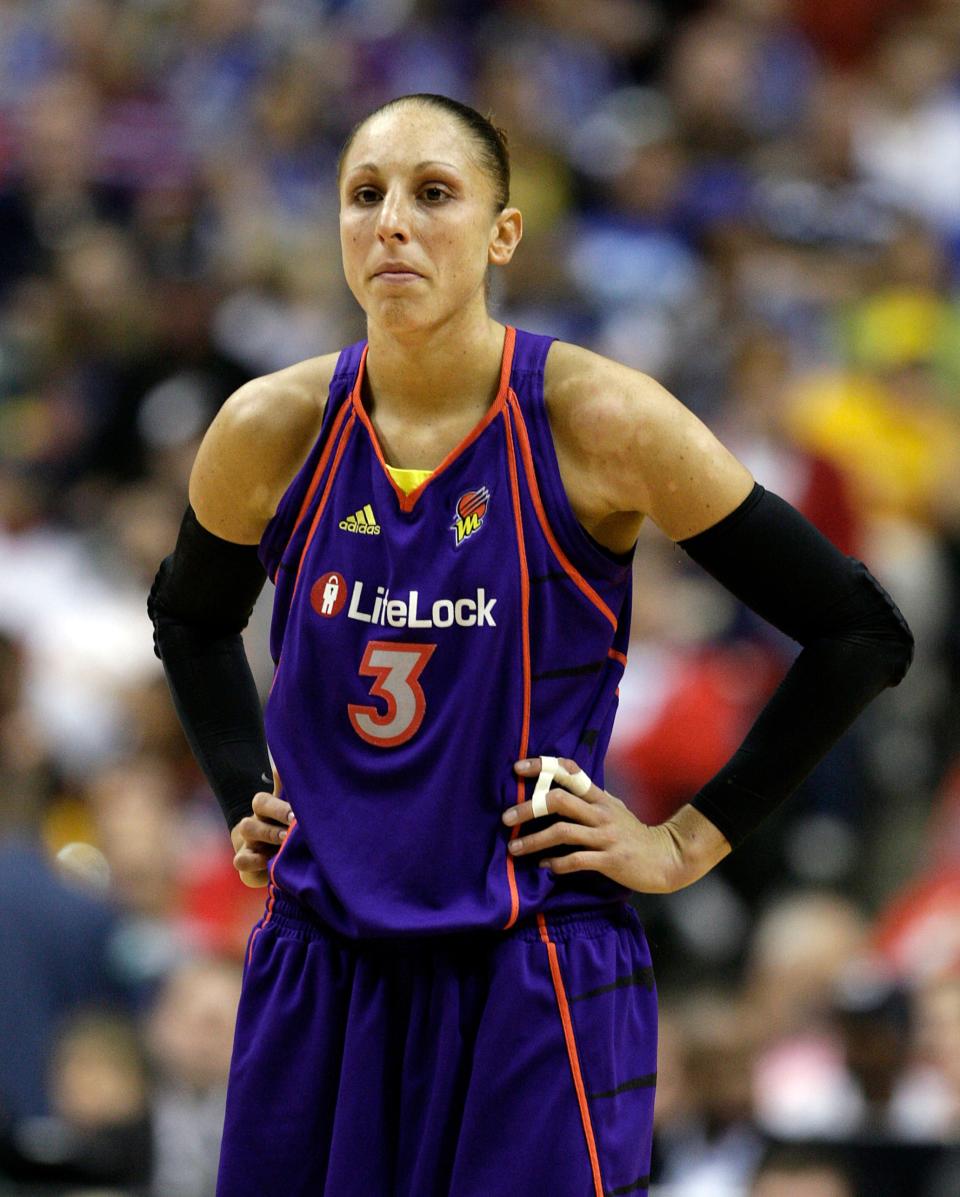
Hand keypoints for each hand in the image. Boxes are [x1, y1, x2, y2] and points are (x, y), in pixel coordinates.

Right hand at [230, 788, 294, 887]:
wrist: (272, 856)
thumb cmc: (286, 829)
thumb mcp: (291, 810)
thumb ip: (289, 792)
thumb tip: (284, 769)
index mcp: (265, 810)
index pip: (262, 800)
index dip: (277, 806)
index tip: (295, 814)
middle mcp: (254, 823)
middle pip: (254, 814)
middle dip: (275, 818)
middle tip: (292, 825)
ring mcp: (247, 843)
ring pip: (247, 830)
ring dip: (266, 834)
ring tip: (284, 841)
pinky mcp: (245, 863)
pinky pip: (240, 861)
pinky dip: (253, 862)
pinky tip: (268, 862)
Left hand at [503, 757, 730, 892]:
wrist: (666, 857)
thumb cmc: (632, 833)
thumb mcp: (612, 808)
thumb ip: (587, 799)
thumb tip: (557, 789)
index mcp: (599, 797)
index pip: (569, 771)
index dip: (542, 766)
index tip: (518, 768)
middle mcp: (601, 812)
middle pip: (559, 800)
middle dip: (528, 807)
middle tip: (506, 818)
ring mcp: (606, 835)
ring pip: (563, 831)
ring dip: (534, 840)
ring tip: (514, 848)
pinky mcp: (610, 859)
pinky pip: (577, 860)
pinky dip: (556, 863)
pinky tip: (544, 866)